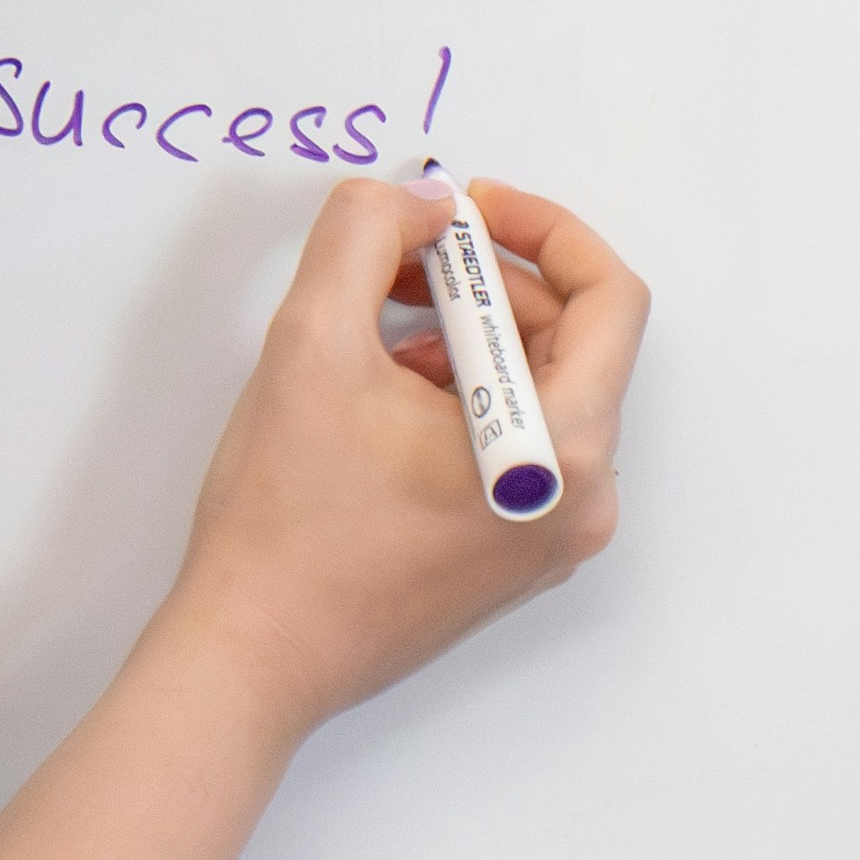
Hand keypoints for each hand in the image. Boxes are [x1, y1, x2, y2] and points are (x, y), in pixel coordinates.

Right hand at [163, 167, 648, 743]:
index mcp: (565, 451)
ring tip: (372, 331)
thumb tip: (421, 203)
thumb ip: (368, 235)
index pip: (610, 299)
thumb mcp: (311, 341)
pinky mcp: (510, 555)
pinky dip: (459, 395)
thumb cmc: (286, 522)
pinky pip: (514, 443)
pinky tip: (378, 394)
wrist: (250, 656)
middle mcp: (581, 501)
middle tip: (401, 257)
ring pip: (536, 391)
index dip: (543, 231)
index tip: (467, 211)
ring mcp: (549, 536)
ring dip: (465, 338)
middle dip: (487, 283)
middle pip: (572, 343)